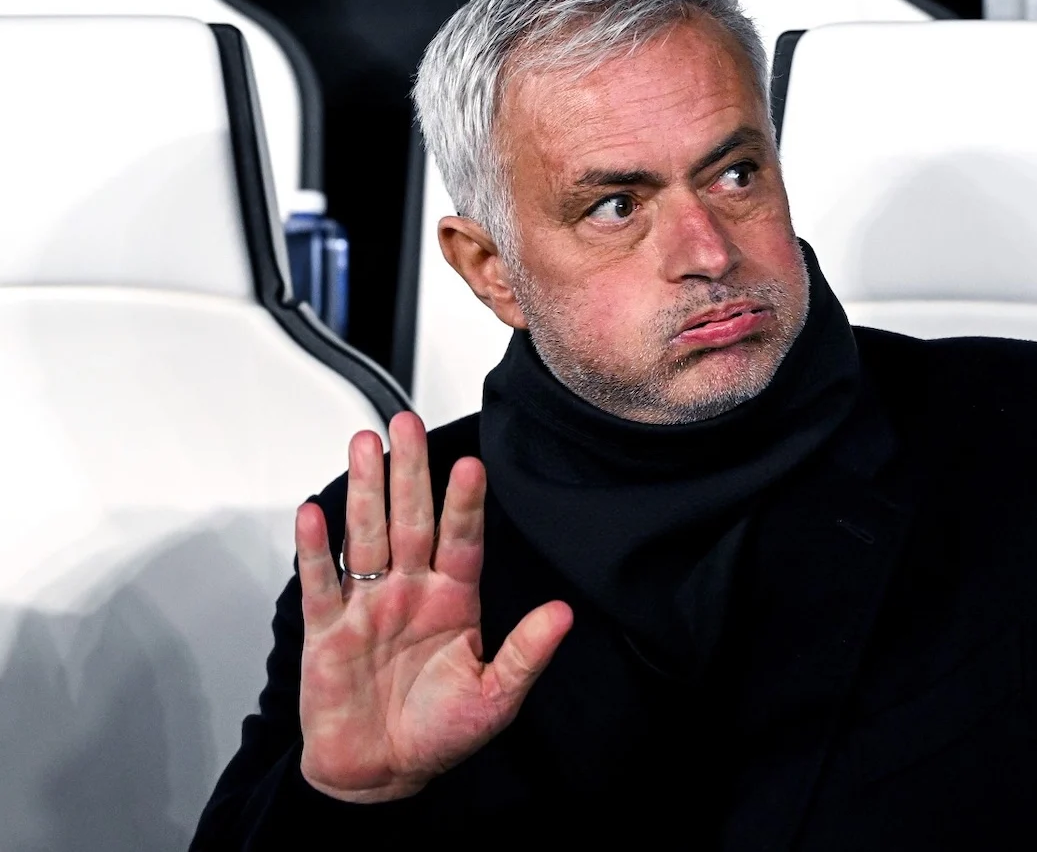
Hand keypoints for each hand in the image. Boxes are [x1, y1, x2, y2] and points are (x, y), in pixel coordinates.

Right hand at [294, 411, 572, 802]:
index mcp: (454, 599)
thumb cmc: (439, 732)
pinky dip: (315, 549)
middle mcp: (411, 590)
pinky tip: (312, 514)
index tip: (471, 465)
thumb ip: (526, 653)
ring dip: (365, 490)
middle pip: (410, 519)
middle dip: (410, 472)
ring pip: (366, 535)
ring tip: (365, 443)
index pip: (461, 539)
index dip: (465, 503)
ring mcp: (368, 604)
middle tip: (408, 423)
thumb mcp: (496, 697)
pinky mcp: (328, 629)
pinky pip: (321, 582)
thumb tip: (563, 614)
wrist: (381, 772)